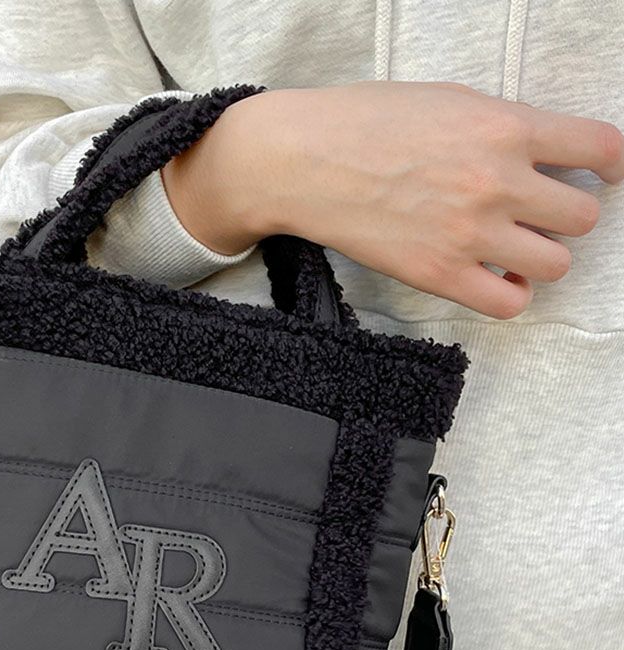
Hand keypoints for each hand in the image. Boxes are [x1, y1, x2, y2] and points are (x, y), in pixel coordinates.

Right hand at [161, 82, 623, 318]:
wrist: (302, 161)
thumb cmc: (363, 123)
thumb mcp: (448, 100)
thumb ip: (502, 126)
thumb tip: (539, 151)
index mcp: (505, 127)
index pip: (600, 149)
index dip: (612, 165)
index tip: (604, 174)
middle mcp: (497, 182)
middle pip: (583, 216)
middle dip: (566, 215)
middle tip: (538, 214)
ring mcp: (469, 233)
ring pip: (557, 263)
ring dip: (541, 256)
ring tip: (513, 248)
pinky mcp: (439, 274)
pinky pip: (510, 303)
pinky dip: (511, 292)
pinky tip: (493, 276)